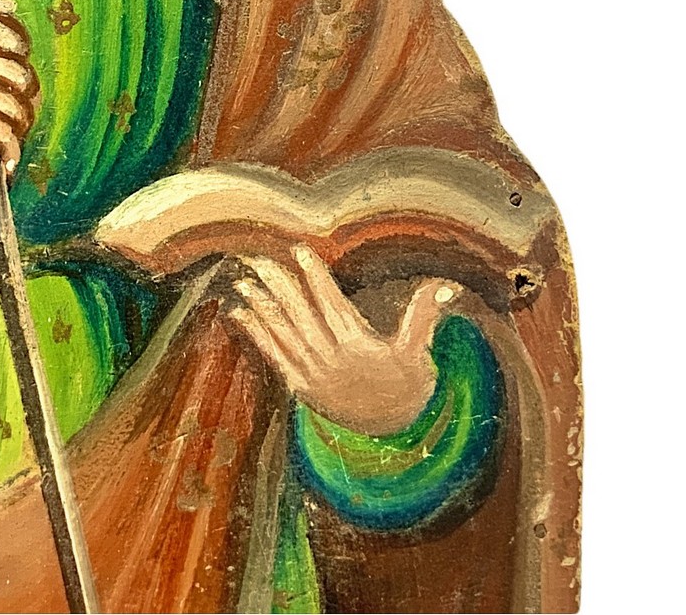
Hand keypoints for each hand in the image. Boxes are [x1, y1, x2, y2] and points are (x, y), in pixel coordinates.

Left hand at [224, 246, 458, 436]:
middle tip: (257, 258)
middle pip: (300, 315)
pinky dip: (256, 334)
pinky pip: (273, 356)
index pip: (333, 305)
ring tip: (242, 280)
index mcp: (359, 347)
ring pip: (282, 334)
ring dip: (260, 306)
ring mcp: (313, 374)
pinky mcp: (300, 386)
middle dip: (278, 285)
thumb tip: (446, 284)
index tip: (300, 251)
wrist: (391, 434)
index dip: (316, 277)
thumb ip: (424, 315)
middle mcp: (332, 359)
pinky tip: (239, 313)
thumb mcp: (417, 353)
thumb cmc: (405, 385)